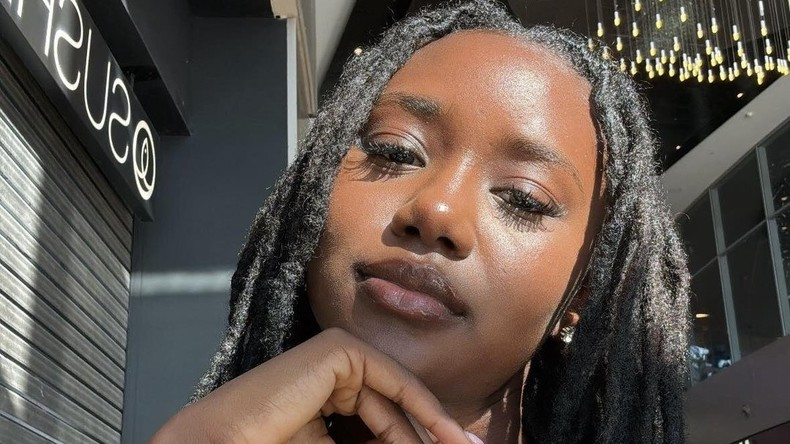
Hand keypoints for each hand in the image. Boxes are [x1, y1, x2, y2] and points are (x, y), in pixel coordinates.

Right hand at [149, 328, 475, 443]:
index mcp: (327, 401)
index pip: (382, 425)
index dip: (416, 442)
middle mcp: (333, 374)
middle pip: (392, 413)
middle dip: (426, 438)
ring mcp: (334, 357)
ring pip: (395, 399)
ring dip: (426, 431)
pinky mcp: (337, 349)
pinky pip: (391, 381)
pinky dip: (421, 408)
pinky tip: (446, 435)